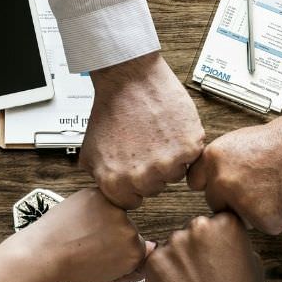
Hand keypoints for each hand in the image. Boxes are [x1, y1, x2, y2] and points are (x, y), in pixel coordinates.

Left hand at [9, 188, 152, 281]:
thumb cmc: (69, 269)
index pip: (139, 246)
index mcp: (134, 253)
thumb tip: (148, 255)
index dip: (120, 250)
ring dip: (104, 218)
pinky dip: (92, 206)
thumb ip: (132, 270)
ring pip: (115, 212)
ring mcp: (114, 211)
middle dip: (113, 233)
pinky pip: (102, 199)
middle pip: (128, 228)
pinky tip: (78, 220)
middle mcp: (129, 230)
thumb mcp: (105, 280)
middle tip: (91, 243)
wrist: (42, 255)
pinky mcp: (98, 195)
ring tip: (82, 232)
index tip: (106, 253)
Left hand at [82, 52, 204, 208]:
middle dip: (150, 171)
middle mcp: (141, 178)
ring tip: (157, 136)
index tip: (134, 168)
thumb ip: (100, 178)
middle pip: (154, 189)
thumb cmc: (111, 109)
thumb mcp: (90, 151)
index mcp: (115, 183)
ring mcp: (167, 164)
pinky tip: (169, 129)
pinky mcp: (188, 148)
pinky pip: (191, 158)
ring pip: (174, 175)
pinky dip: (184, 145)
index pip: (131, 202)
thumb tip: (110, 193)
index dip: (133, 184)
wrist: (129, 79)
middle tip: (144, 145)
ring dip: (169, 159)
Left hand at [142, 213, 262, 281]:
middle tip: (204, 273)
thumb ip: (236, 243)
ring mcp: (173, 243)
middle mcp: (198, 227)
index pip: (217, 221)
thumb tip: (224, 239)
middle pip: (193, 231)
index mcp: (225, 224)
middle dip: (196, 248)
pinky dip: (164, 273)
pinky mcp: (154, 261)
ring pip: (174, 246)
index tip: (217, 253)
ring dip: (179, 260)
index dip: (216, 240)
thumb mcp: (253, 264)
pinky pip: (157, 261)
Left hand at [187, 112, 281, 234]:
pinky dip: (274, 216)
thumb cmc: (279, 142)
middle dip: (231, 199)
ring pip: (238, 217)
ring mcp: (242, 202)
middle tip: (256, 184)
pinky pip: (262, 225)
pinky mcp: (263, 220)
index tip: (222, 184)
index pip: (195, 183)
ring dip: (251, 210)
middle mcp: (222, 181)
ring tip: (272, 187)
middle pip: (215, 203)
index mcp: (212, 159)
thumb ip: (218, 164)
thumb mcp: (236, 142)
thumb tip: (205, 181)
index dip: (211, 183)